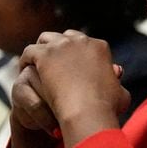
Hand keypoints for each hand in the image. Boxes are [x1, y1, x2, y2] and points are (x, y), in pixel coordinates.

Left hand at [19, 30, 129, 147]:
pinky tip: (25, 69)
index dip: (76, 54)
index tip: (70, 66)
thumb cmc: (106, 107)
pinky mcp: (44, 54)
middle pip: (66, 37)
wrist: (88, 110)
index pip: (85, 43)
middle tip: (52, 63)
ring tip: (36, 63)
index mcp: (100, 47)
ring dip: (42, 49)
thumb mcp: (121, 93)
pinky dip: (27, 59)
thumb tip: (118, 74)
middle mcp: (82, 41)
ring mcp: (62, 46)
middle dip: (59, 48)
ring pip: (46, 39)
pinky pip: (30, 51)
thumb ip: (117, 82)